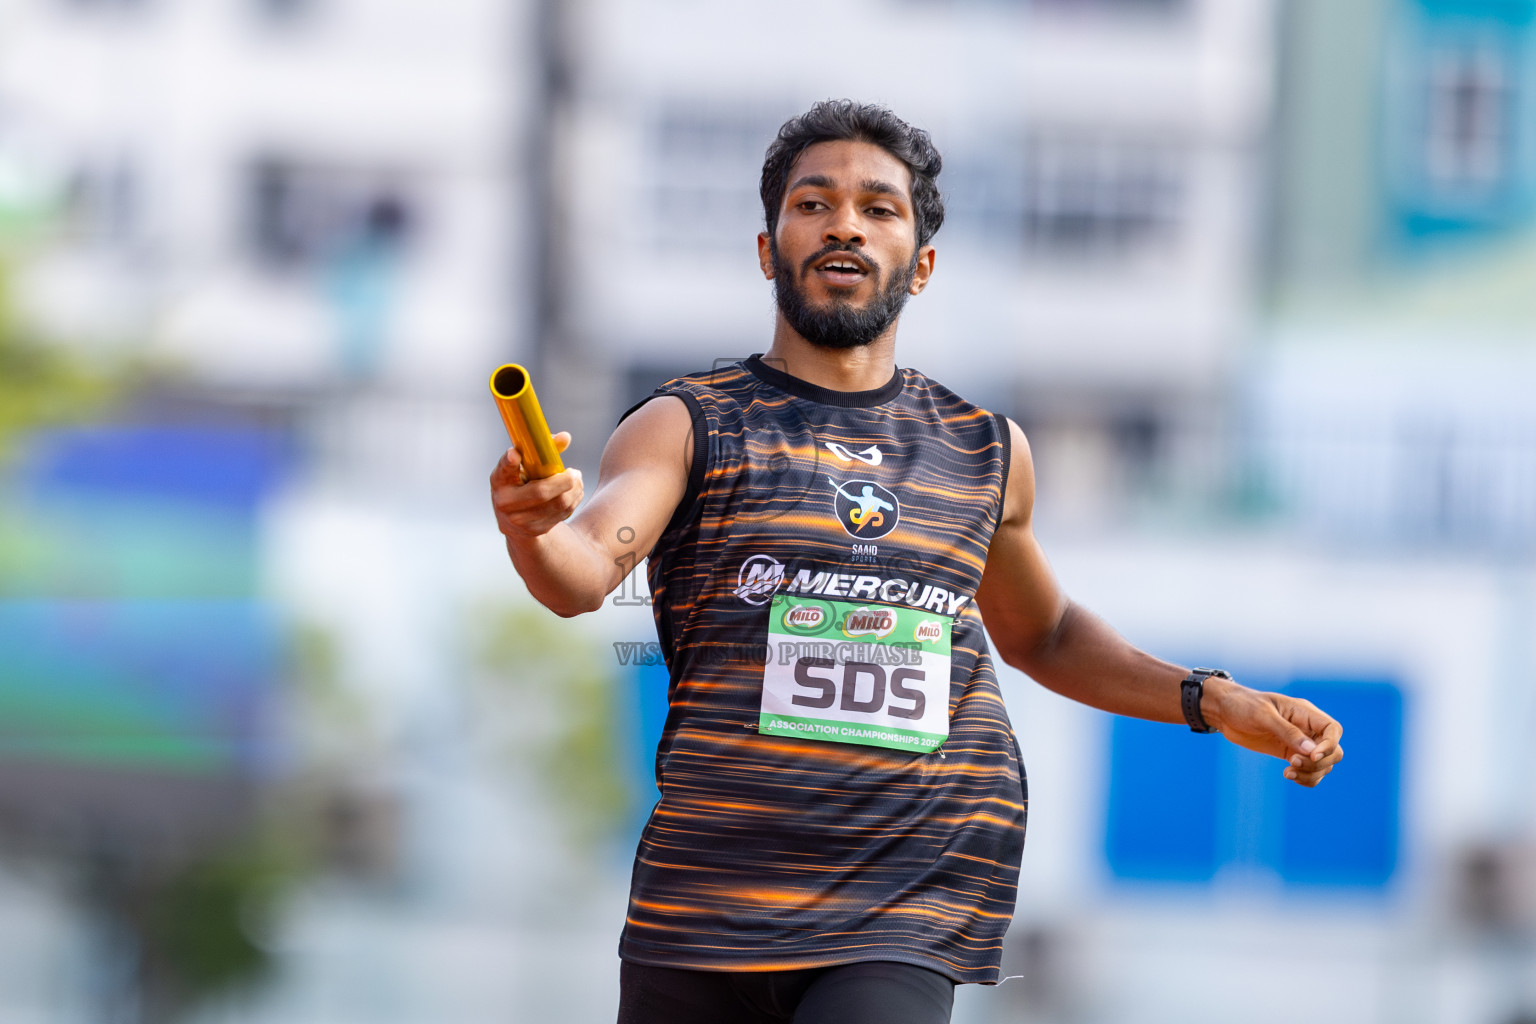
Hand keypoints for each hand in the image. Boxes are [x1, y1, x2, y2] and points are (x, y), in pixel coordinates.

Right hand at [489, 432, 581, 538]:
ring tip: (577, 479)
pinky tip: (574, 492)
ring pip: (557, 504)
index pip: (503, 470)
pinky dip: (574, 500)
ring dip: (574, 490)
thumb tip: (565, 437)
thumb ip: (542, 450)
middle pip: (540, 492)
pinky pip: (562, 514)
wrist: (513, 521)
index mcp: (499, 481)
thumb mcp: (523, 467)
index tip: (515, 455)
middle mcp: (505, 502)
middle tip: (575, 472)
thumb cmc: (520, 483)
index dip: (509, 462)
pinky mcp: (535, 531)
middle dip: (564, 481)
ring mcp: (519, 520)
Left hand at [1204, 679, 1343, 787]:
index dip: (1329, 745)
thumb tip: (1311, 752)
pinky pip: (1308, 771)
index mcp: (1305, 713)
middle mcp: (1307, 728)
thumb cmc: (1243, 706)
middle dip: (1319, 763)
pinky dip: (1305, 778)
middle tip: (1292, 762)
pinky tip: (1288, 775)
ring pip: (1323, 765)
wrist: (1224, 711)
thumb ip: (1287, 732)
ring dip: (1311, 773)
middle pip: (1333, 751)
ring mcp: (1299, 743)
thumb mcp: (1263, 715)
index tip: (1312, 756)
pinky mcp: (1289, 754)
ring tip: (1288, 772)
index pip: (1333, 730)